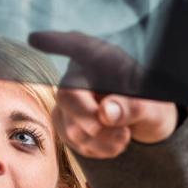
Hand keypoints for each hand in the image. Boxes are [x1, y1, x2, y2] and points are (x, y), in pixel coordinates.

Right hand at [28, 31, 177, 158]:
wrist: (145, 121)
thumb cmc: (149, 102)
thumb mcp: (152, 104)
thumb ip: (133, 106)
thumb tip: (105, 113)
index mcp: (102, 57)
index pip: (77, 46)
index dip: (56, 42)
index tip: (35, 38)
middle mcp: (78, 74)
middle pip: (68, 96)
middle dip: (93, 122)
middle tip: (123, 134)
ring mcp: (67, 98)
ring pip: (69, 127)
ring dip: (101, 141)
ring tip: (125, 137)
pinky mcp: (64, 121)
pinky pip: (71, 141)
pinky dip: (96, 149)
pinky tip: (114, 143)